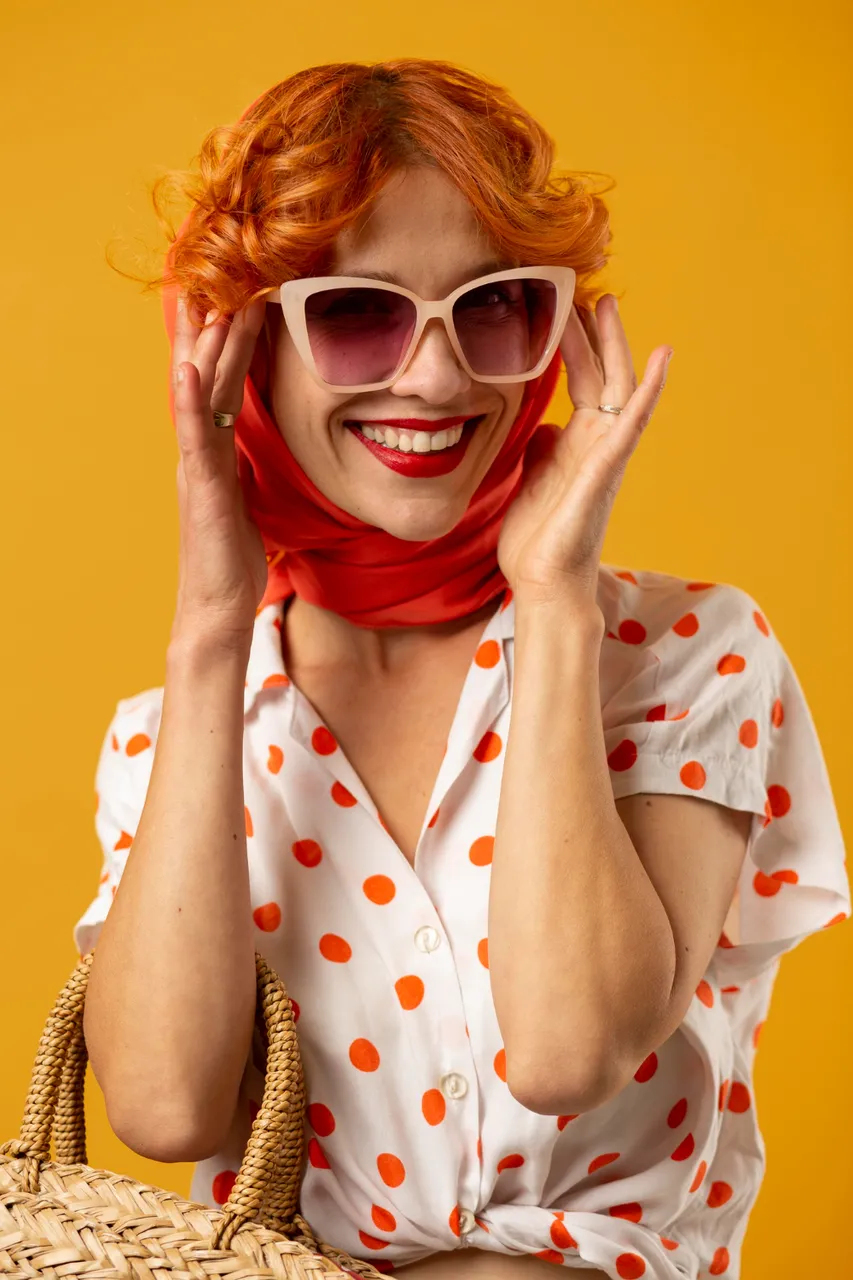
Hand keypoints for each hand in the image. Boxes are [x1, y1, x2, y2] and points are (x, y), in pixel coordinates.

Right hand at [170, 294, 270, 648]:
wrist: (218, 606)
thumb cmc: (233, 557)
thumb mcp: (247, 498)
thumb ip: (245, 465)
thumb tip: (255, 443)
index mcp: (214, 449)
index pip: (223, 382)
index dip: (228, 339)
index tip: (237, 293)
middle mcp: (200, 449)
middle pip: (206, 374)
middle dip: (212, 323)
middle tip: (217, 271)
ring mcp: (197, 465)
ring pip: (200, 393)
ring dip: (206, 345)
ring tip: (212, 298)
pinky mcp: (202, 487)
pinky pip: (194, 436)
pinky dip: (188, 400)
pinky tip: (186, 367)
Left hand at [497, 294, 671, 610]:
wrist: (543, 584)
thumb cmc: (538, 540)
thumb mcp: (530, 480)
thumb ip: (540, 449)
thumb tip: (542, 425)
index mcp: (575, 443)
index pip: (578, 381)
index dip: (571, 343)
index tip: (561, 305)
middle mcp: (596, 444)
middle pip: (600, 374)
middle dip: (594, 332)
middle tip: (587, 287)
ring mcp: (604, 456)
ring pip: (617, 389)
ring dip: (615, 346)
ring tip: (610, 304)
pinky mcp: (604, 471)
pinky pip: (630, 424)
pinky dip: (647, 390)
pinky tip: (661, 358)